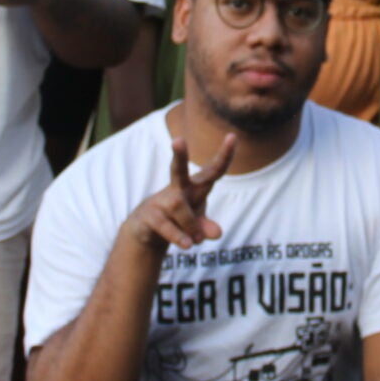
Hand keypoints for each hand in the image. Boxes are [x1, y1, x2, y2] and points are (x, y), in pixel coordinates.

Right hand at [124, 131, 236, 252]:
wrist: (147, 230)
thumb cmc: (180, 219)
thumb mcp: (197, 224)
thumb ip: (206, 226)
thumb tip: (217, 232)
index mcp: (195, 186)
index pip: (213, 170)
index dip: (224, 155)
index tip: (232, 136)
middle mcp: (178, 189)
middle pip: (178, 169)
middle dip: (180, 155)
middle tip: (177, 140)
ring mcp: (161, 200)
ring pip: (179, 206)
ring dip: (190, 225)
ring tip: (195, 241)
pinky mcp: (149, 215)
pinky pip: (165, 224)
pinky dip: (177, 235)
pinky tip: (187, 245)